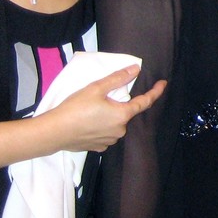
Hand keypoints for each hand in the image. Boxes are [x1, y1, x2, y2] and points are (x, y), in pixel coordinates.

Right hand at [43, 67, 166, 152]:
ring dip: (109, 116)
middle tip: (101, 97)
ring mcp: (109, 141)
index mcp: (122, 115)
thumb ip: (118, 78)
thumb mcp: (96, 88)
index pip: (144, 102)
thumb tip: (136, 69)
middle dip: (118, 104)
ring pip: (115, 124)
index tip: (163, 83)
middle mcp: (120, 130)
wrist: (54, 132)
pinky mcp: (98, 148)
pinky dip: (101, 126)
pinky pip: (105, 133)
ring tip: (90, 110)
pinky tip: (88, 122)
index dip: (155, 92)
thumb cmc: (75, 108)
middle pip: (125, 112)